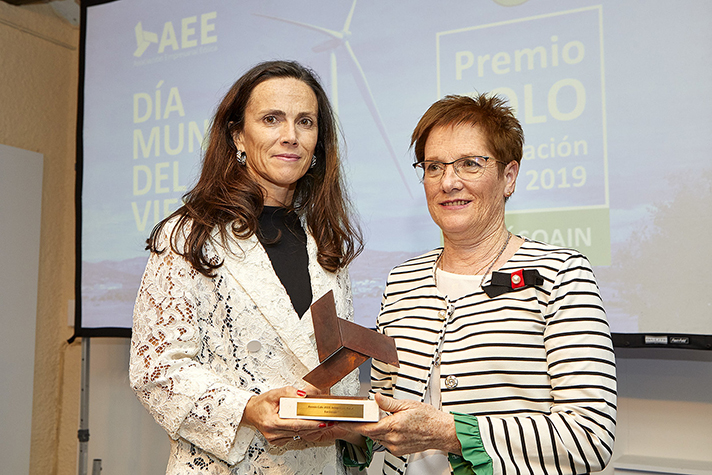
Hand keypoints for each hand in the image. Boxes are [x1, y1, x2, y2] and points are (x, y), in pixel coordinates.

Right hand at [241, 386, 325, 445]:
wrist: (250, 412)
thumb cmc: (261, 403)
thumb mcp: (274, 393)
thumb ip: (289, 392)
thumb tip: (303, 396)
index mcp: (272, 423)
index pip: (296, 425)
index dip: (311, 424)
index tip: (322, 421)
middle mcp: (273, 433)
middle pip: (298, 431)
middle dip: (315, 426)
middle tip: (329, 422)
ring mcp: (274, 439)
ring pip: (297, 435)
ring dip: (310, 429)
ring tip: (322, 422)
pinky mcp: (276, 441)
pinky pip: (292, 436)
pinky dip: (301, 431)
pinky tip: (307, 425)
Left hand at [340, 392, 460, 456]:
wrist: (441, 432)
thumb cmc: (428, 418)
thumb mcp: (407, 404)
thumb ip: (389, 402)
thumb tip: (377, 397)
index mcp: (393, 426)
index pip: (366, 427)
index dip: (353, 424)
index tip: (344, 421)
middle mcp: (393, 439)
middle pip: (370, 433)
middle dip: (365, 424)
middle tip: (365, 415)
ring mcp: (395, 447)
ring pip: (377, 438)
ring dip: (375, 429)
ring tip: (384, 419)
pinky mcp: (398, 451)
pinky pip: (385, 443)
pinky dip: (384, 435)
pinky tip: (391, 428)